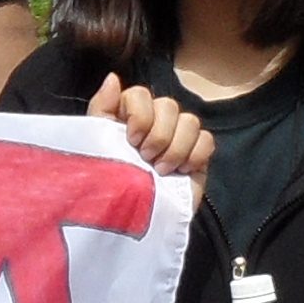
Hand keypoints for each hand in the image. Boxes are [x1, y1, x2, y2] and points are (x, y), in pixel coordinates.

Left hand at [85, 74, 211, 187]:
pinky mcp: (197, 156)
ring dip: (174, 149)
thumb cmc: (110, 186)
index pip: (140, 94)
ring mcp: (178, 139)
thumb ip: (101, 109)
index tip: (130, 139)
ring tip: (160, 170)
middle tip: (145, 159)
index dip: (139, 114)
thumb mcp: (96, 145)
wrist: (133, 225)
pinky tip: (180, 172)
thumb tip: (112, 78)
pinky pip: (207, 140)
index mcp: (128, 117)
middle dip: (157, 135)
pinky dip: (194, 156)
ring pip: (190, 121)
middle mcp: (154, 123)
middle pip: (168, 105)